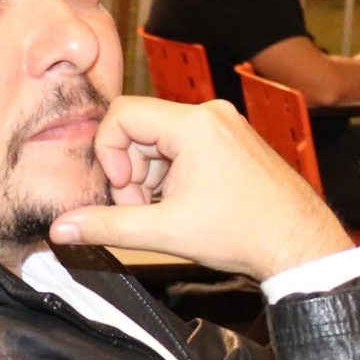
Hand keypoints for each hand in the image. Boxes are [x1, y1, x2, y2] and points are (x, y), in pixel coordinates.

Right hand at [49, 95, 351, 279]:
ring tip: (168, 212)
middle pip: (142, 129)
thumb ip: (107, 226)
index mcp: (194, 124)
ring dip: (152, 177)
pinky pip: (186, 147)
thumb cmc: (243, 234)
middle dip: (132, 171)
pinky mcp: (234, 140)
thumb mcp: (164, 232)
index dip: (109, 153)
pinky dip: (174, 175)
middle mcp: (211, 115)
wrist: (299, 244)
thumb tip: (60, 229)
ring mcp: (225, 126)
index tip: (124, 190)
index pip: (123, 115)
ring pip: (162, 141)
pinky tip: (187, 205)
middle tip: (144, 209)